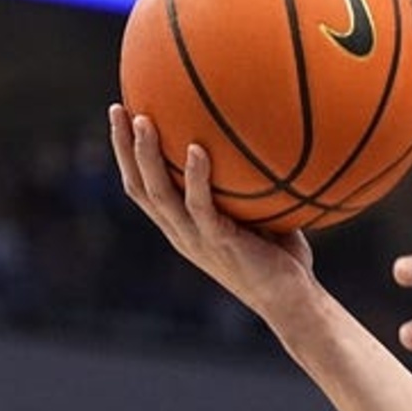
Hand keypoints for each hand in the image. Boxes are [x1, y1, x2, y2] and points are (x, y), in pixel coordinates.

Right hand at [108, 106, 314, 306]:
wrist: (293, 301)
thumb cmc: (282, 259)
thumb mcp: (261, 216)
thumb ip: (250, 185)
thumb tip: (262, 138)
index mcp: (183, 226)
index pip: (143, 187)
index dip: (127, 155)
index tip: (122, 116)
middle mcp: (181, 232)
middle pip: (138, 186)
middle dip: (123, 148)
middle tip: (118, 108)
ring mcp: (197, 239)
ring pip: (158, 194)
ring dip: (147, 157)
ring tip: (142, 121)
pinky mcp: (220, 243)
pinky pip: (201, 206)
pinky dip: (196, 177)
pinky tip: (197, 150)